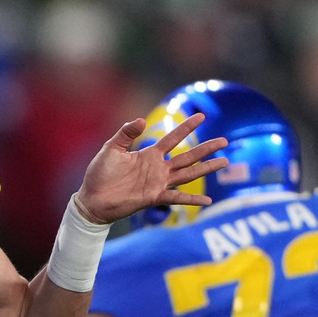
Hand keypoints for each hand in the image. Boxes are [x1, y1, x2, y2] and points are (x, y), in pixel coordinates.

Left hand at [76, 113, 227, 224]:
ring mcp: (158, 183)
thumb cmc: (100, 173)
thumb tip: (141, 120)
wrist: (92, 198)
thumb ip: (126, 134)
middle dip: (205, 148)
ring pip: (188, 174)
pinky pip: (176, 198)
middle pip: (187, 156)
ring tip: (224, 161)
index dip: (187, 127)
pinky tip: (208, 200)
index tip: (201, 116)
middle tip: (224, 141)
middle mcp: (157, 168)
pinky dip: (191, 199)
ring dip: (206, 168)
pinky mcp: (153, 198)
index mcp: (148, 154)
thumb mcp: (111, 149)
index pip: (173, 138)